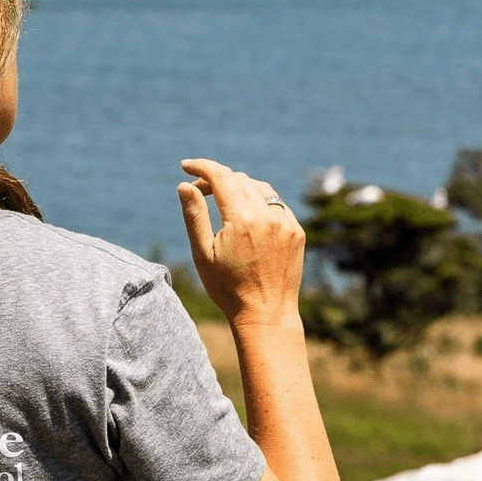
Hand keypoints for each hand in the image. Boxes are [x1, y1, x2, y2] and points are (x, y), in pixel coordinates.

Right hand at [177, 158, 304, 327]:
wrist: (266, 315)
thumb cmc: (228, 289)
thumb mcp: (203, 253)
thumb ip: (194, 216)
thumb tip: (185, 185)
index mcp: (242, 219)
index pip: (220, 176)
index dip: (201, 167)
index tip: (186, 165)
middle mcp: (267, 215)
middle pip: (239, 179)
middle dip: (216, 179)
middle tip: (199, 191)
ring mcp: (286, 222)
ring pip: (260, 188)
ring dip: (239, 187)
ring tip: (222, 201)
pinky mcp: (296, 232)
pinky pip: (276, 204)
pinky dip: (259, 201)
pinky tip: (247, 215)